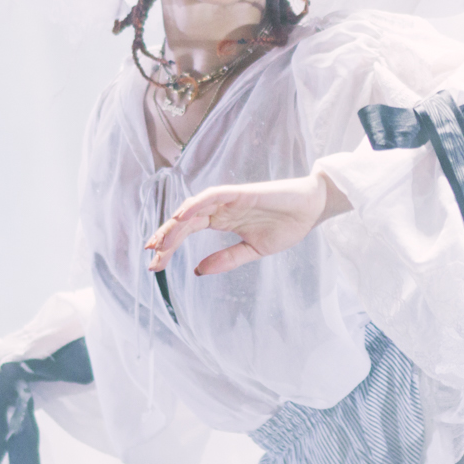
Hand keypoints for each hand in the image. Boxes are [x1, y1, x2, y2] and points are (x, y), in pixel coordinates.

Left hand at [146, 170, 350, 276]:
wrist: (312, 210)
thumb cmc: (287, 226)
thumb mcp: (252, 250)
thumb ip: (226, 259)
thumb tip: (197, 271)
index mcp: (222, 221)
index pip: (188, 232)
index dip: (170, 245)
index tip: (155, 264)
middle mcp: (221, 209)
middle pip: (185, 222)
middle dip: (166, 238)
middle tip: (151, 257)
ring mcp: (229, 200)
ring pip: (194, 209)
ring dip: (175, 224)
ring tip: (160, 241)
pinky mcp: (241, 193)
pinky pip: (213, 196)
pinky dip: (196, 204)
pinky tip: (182, 217)